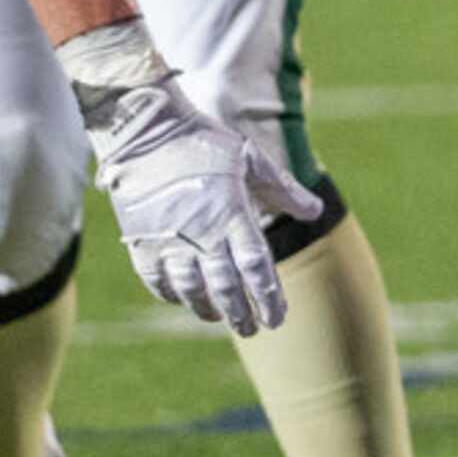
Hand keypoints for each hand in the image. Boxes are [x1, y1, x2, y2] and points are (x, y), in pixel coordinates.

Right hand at [85, 79, 321, 334]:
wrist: (143, 126)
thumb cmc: (202, 140)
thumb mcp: (249, 158)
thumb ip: (283, 189)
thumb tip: (316, 211)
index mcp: (233, 213)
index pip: (257, 269)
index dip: (269, 298)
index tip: (277, 318)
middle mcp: (202, 232)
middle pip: (227, 288)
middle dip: (242, 314)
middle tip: (251, 329)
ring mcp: (168, 239)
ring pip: (192, 290)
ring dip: (208, 309)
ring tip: (219, 317)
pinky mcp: (140, 239)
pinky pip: (157, 279)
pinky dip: (171, 294)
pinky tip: (183, 299)